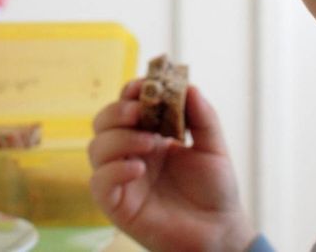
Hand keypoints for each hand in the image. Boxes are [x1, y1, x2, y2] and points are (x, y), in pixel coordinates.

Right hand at [89, 80, 255, 251]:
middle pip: (103, 122)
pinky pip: (99, 183)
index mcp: (151, 135)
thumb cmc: (215, 191)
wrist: (219, 232)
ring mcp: (122, 179)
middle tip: (141, 111)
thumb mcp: (214, 147)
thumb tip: (188, 85)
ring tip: (150, 143)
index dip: (131, 92)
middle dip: (117, 111)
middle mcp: (131, 154)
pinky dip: (114, 170)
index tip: (145, 86)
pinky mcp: (117, 205)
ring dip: (119, 138)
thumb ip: (202, 116)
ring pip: (96, 148)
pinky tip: (139, 168)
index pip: (127, 105)